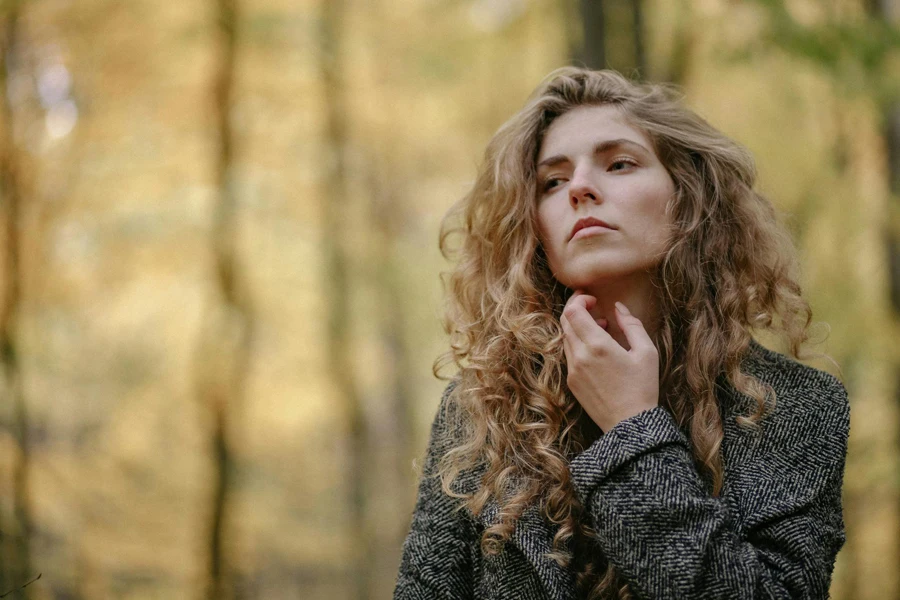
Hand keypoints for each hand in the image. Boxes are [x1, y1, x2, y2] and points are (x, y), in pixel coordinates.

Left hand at [560, 291, 659, 431]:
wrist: (630, 425)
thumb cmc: (643, 388)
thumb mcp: (646, 352)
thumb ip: (632, 325)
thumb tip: (618, 307)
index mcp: (597, 346)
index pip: (573, 312)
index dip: (579, 299)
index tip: (592, 298)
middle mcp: (579, 356)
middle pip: (565, 321)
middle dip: (576, 309)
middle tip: (592, 305)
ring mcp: (572, 370)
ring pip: (565, 337)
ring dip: (578, 327)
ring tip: (601, 327)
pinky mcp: (571, 381)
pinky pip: (568, 354)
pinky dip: (578, 343)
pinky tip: (596, 348)